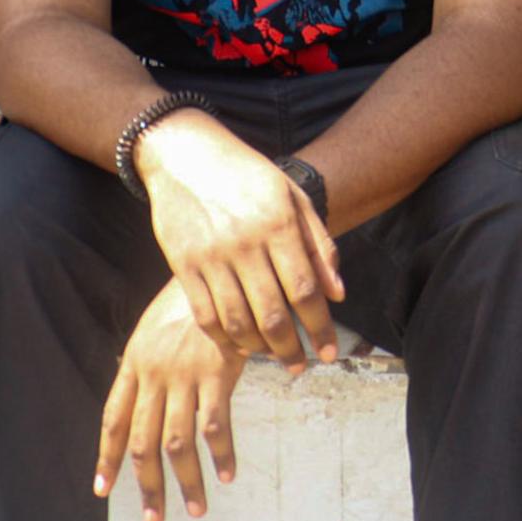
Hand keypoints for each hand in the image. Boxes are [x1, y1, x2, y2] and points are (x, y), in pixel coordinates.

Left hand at [96, 280, 247, 520]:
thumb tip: (142, 398)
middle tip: (155, 518)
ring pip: (176, 444)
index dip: (106, 457)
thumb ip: (148, 363)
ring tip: (194, 509)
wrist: (219, 267)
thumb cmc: (191, 297)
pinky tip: (227, 474)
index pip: (112, 419)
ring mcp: (183, 375)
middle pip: (142, 442)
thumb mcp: (155, 326)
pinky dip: (221, 455)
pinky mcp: (216, 373)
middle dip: (146, 485)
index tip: (102, 487)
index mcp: (135, 363)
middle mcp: (153, 374)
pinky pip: (215, 427)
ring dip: (185, 483)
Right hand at [138, 115, 344, 369]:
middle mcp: (245, 242)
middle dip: (291, 349)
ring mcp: (211, 256)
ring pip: (238, 321)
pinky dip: (224, 339)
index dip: (320, 327)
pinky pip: (205, 316)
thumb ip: (319, 243)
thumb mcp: (291, 195)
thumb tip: (338, 294)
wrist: (185, 154)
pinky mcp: (183, 265)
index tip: (329, 352)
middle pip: (273, 313)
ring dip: (260, 349)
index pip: (305, 289)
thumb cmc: (246, 174)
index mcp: (277, 223)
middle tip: (301, 366)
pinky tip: (239, 346)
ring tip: (273, 357)